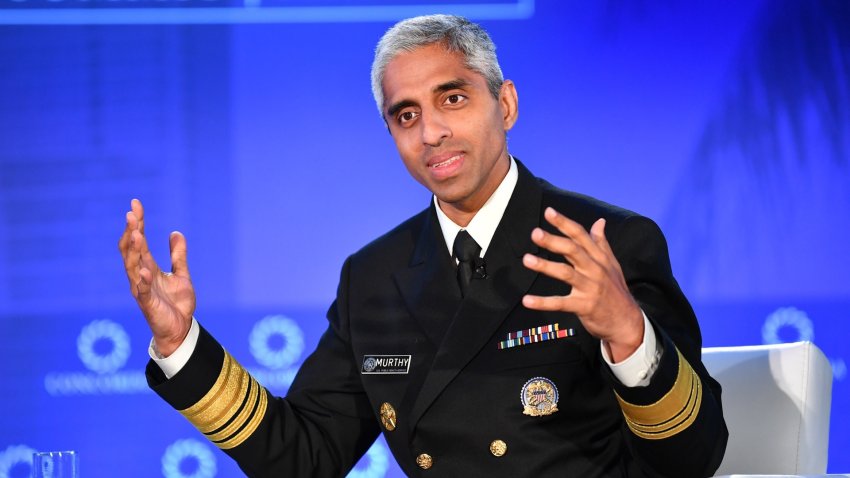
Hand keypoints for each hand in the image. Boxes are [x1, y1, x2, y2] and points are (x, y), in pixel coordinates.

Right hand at [118, 199, 194, 356]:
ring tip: (136, 233)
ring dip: (134, 250)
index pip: (139, 241)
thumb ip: (178, 255)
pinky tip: (144, 268)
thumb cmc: (176, 304)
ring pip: (132, 267)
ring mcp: (142, 289)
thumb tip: (176, 232)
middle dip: (131, 232)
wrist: (180, 329)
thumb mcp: (181, 274)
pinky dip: (143, 279)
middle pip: (131, 250)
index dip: (137, 223)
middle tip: (131, 214)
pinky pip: (143, 290)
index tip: (135, 204)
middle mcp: (141, 276)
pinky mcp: (148, 304)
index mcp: (148, 267)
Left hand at [522, 207, 642, 361]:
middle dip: (553, 240)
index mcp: (599, 258)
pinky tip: (527, 300)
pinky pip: (561, 303)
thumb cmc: (615, 290)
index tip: (549, 212)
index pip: (580, 236)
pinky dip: (543, 302)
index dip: (564, 223)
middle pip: (572, 250)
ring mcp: (590, 288)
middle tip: (535, 233)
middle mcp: (595, 269)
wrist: (627, 321)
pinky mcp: (584, 306)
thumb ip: (601, 242)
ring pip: (565, 273)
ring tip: (527, 259)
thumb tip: (600, 221)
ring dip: (545, 266)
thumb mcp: (611, 264)